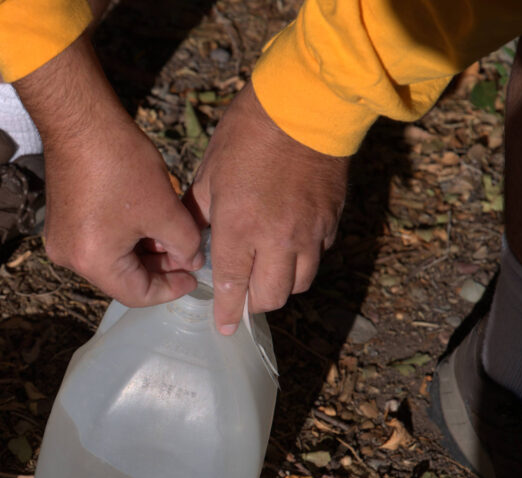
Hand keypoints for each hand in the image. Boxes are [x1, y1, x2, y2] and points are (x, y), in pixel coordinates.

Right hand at [15, 36, 204, 305]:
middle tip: (188, 256)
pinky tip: (146, 223)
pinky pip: (97, 242)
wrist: (79, 120)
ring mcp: (62, 240)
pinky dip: (124, 239)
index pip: (137, 294)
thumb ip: (185, 243)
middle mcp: (70, 259)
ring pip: (111, 260)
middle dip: (158, 269)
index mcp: (94, 261)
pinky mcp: (61, 223)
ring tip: (172, 237)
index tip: (194, 279)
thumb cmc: (121, 163)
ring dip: (142, 252)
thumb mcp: (164, 208)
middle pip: (122, 278)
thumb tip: (191, 261)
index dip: (170, 289)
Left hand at [188, 82, 349, 333]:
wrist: (307, 105)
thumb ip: (198, 214)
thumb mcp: (209, 173)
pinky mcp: (332, 221)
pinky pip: (318, 257)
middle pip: (271, 297)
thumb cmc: (248, 134)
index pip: (232, 287)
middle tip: (241, 297)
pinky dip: (303, 261)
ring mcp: (309, 232)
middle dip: (253, 304)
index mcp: (240, 228)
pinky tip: (289, 248)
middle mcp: (277, 239)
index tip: (223, 327)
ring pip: (299, 283)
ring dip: (280, 286)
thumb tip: (189, 239)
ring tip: (266, 275)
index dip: (226, 312)